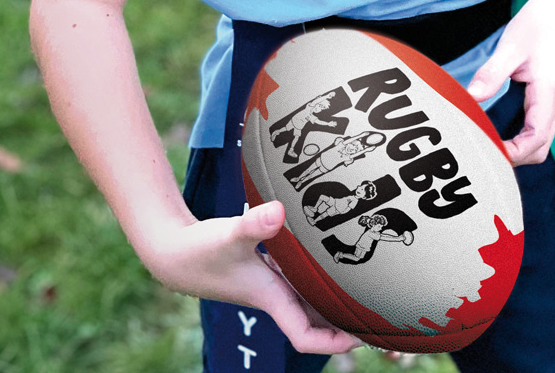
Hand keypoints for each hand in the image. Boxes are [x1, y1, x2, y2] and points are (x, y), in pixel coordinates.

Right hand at [143, 201, 358, 354]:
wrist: (173, 251)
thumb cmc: (200, 249)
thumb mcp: (230, 235)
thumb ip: (253, 226)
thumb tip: (278, 213)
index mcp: (271, 298)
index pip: (306, 336)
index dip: (336, 342)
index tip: (363, 335)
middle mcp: (274, 295)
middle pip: (316, 320)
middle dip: (344, 320)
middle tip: (380, 310)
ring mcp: (270, 283)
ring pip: (309, 299)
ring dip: (333, 298)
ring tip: (368, 286)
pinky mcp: (265, 268)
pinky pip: (299, 279)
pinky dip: (315, 275)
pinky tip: (331, 256)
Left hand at [466, 0, 554, 165]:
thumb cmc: (538, 23)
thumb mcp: (510, 46)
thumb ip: (491, 75)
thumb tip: (469, 98)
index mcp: (549, 95)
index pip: (534, 141)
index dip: (511, 154)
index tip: (483, 153)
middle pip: (538, 150)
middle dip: (513, 158)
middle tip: (479, 152)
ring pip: (539, 140)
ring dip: (516, 147)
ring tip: (483, 142)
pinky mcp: (549, 96)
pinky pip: (537, 126)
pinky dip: (519, 135)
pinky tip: (495, 126)